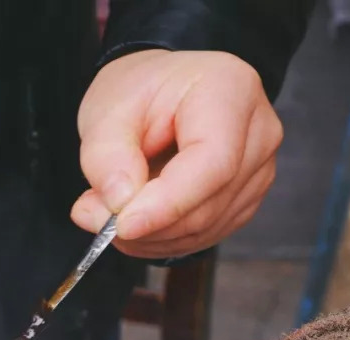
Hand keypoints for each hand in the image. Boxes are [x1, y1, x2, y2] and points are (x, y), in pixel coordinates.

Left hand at [71, 49, 282, 258]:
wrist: (160, 91)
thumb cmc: (139, 91)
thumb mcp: (107, 110)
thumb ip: (107, 157)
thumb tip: (119, 204)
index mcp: (231, 91)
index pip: (212, 163)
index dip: (167, 203)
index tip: (122, 224)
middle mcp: (258, 132)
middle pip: (209, 204)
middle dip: (146, 224)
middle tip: (91, 214)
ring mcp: (258, 169)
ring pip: (204, 228)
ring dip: (148, 235)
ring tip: (106, 210)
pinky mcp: (244, 199)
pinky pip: (204, 236)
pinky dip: (161, 239)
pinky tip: (134, 220)